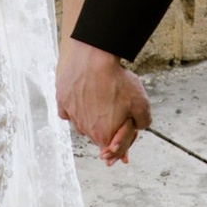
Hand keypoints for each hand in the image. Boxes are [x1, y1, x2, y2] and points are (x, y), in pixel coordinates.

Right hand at [59, 37, 150, 166]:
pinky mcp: (62, 101)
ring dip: (93, 116)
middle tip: (119, 111)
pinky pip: (69, 110)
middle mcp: (84, 130)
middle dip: (109, 127)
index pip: (114, 149)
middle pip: (98, 135)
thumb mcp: (142, 103)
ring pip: (83, 122)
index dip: (125, 142)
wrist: (95, 58)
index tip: (128, 133)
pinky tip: (84, 98)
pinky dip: (76, 107)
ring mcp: (71, 115)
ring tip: (104, 98)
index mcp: (103, 136)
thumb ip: (143, 122)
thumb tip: (139, 126)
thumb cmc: (118, 81)